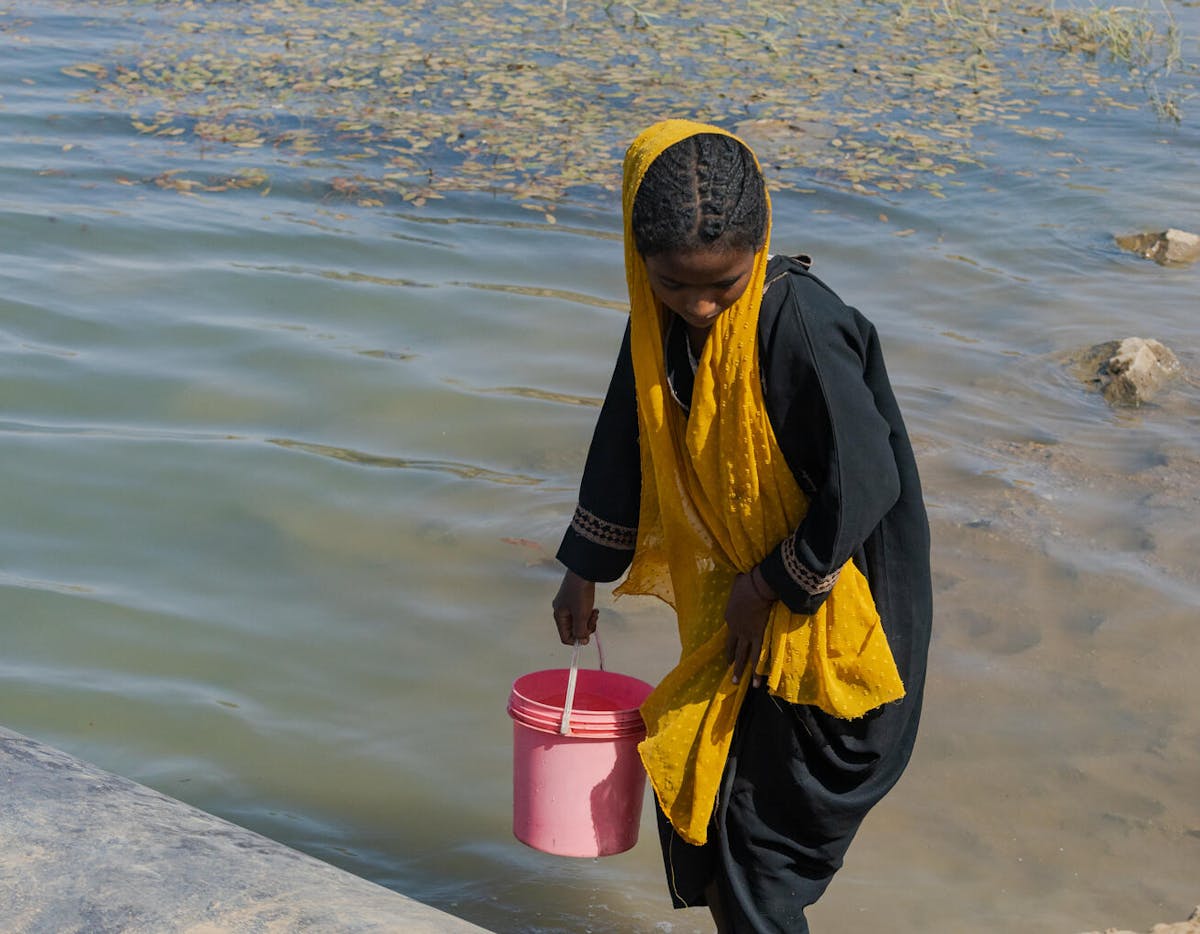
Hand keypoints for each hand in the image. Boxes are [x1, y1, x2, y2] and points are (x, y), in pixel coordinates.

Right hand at [552, 569, 598, 644]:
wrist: (584, 570)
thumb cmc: (580, 592)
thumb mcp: (581, 615)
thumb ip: (581, 631)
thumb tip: (582, 642)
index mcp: (559, 616)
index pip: (566, 637)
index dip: (577, 639)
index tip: (588, 633)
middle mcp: (561, 611)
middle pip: (573, 629)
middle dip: (585, 627)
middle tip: (593, 619)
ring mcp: (567, 605)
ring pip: (578, 621)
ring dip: (588, 620)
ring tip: (594, 612)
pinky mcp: (574, 599)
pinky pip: (580, 613)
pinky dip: (587, 613)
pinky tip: (593, 608)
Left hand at [725, 567, 776, 686]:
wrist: (756, 587)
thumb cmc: (747, 582)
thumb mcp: (737, 585)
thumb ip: (740, 587)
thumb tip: (742, 578)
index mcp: (729, 617)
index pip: (730, 631)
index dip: (732, 640)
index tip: (732, 647)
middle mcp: (735, 629)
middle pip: (733, 648)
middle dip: (731, 661)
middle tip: (729, 674)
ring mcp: (746, 635)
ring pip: (743, 656)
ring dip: (740, 670)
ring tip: (738, 683)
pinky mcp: (758, 637)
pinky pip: (758, 656)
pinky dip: (757, 670)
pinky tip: (757, 681)